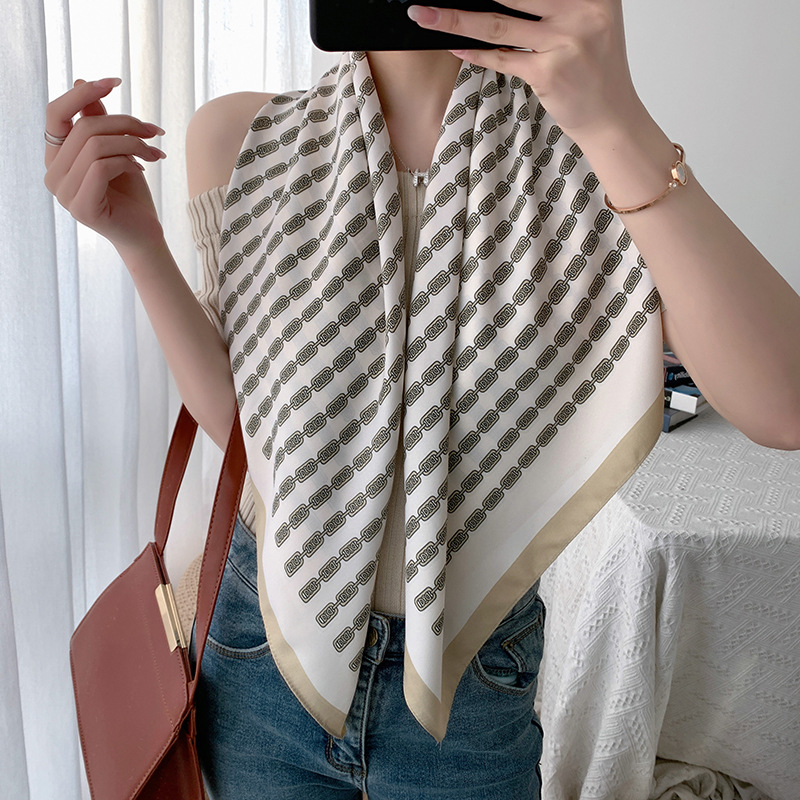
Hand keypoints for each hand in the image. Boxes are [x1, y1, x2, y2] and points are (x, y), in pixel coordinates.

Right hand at [44, 78, 166, 254]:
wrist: (145, 235)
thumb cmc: (131, 194)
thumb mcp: (116, 151)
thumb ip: (97, 121)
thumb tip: (81, 81)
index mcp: (57, 158)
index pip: (56, 113)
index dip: (83, 93)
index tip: (115, 82)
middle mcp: (53, 174)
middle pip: (84, 127)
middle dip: (126, 124)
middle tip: (155, 132)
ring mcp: (63, 193)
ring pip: (95, 145)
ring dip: (133, 144)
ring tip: (154, 154)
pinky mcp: (81, 207)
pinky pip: (102, 167)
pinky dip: (128, 163)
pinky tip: (143, 171)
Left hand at [407, 1, 646, 144]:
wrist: (611, 117)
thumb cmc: (593, 69)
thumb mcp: (586, 20)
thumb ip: (552, 3)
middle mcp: (582, 10)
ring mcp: (565, 42)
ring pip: (497, 24)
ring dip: (454, 19)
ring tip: (424, 14)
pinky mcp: (548, 73)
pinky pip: (501, 58)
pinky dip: (474, 52)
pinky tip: (454, 45)